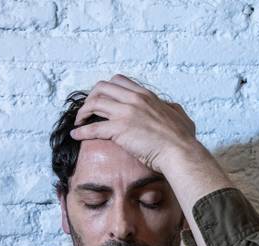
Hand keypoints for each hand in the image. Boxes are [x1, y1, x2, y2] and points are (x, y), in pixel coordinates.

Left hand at [69, 74, 201, 172]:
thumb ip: (171, 107)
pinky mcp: (120, 130)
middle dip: (90, 98)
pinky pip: (93, 128)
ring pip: (94, 103)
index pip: (118, 81)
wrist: (180, 152)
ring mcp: (126, 113)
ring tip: (79, 122)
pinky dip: (81, 131)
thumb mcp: (180, 115)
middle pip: (101, 88)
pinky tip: (76, 135)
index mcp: (146, 95)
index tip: (101, 101)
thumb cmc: (183, 139)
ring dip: (83, 112)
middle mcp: (134, 100)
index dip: (105, 90)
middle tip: (87, 111)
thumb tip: (169, 106)